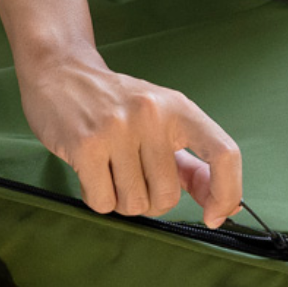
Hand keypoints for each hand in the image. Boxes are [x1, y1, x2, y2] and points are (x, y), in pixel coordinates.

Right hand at [16, 50, 242, 227]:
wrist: (61, 71)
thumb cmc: (116, 105)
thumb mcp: (160, 121)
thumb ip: (189, 164)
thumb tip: (224, 206)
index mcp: (179, 108)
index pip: (223, 153)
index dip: (226, 192)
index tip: (215, 215)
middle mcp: (153, 115)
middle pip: (167, 196)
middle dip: (150, 202)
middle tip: (133, 178)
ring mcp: (118, 129)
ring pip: (134, 204)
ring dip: (120, 201)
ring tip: (109, 172)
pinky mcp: (85, 145)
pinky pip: (102, 202)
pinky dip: (97, 198)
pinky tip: (91, 174)